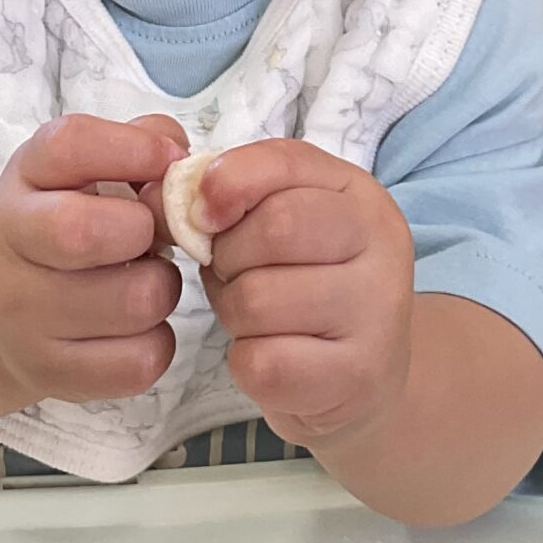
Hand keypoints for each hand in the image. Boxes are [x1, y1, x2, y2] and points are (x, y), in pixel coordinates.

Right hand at [0, 114, 186, 407]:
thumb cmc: (64, 225)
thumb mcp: (85, 170)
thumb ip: (141, 144)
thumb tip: (183, 162)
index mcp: (23, 181)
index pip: (69, 146)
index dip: (132, 148)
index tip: (166, 161)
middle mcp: (11, 246)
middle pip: (87, 232)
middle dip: (145, 230)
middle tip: (151, 236)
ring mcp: (25, 318)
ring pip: (136, 300)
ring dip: (162, 287)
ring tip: (143, 280)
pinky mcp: (52, 374)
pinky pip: (142, 360)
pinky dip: (158, 341)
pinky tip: (135, 326)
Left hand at [196, 140, 414, 446]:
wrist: (361, 378)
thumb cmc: (304, 286)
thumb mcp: (280, 222)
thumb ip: (232, 193)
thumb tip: (159, 197)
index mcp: (360, 197)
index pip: (286, 163)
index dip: (227, 183)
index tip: (201, 215)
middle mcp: (383, 248)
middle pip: (276, 228)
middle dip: (229, 256)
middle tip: (234, 276)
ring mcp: (377, 315)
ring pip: (258, 300)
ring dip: (233, 312)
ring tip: (255, 318)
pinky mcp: (356, 376)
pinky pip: (262, 362)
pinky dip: (246, 361)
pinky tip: (270, 355)